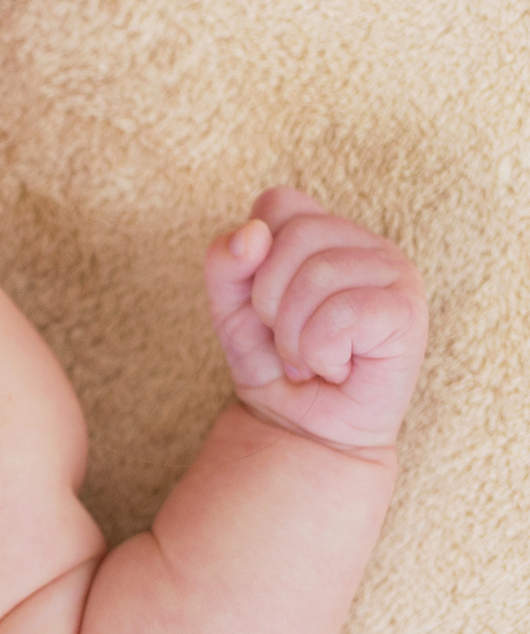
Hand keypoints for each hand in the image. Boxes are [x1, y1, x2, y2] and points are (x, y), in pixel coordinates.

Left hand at [204, 186, 427, 451]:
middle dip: (268, 302)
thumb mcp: (230, 309)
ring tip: (309, 358)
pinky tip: (336, 367)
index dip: (252, 256)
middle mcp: (364, 243)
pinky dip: (320, 352)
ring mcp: (394, 272)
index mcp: (324, 232)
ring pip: (318, 275)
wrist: (301, 429)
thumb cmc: (272, 364)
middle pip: (293, 236)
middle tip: (286, 341)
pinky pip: (342, 314)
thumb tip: (251, 234)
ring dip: (294, 336)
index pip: (278, 203)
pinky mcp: (408, 311)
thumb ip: (226, 265)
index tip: (262, 303)